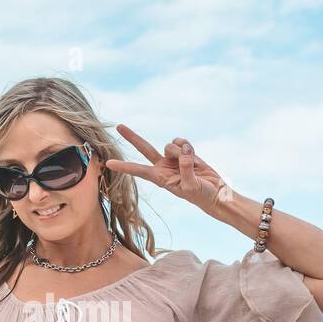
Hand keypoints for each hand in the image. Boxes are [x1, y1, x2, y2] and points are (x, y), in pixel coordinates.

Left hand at [104, 124, 230, 215]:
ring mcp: (172, 158)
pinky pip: (181, 141)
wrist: (214, 191)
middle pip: (144, 148)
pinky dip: (188, 146)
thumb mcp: (192, 186)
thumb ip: (186, 170)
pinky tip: (194, 156)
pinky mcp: (183, 152)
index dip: (124, 166)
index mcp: (160, 178)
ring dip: (181, 151)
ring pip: (169, 145)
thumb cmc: (201, 195)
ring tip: (191, 164)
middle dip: (132, 137)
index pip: (138, 170)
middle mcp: (163, 167)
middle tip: (119, 126)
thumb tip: (182, 154)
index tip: (108, 164)